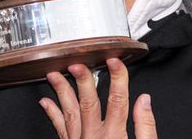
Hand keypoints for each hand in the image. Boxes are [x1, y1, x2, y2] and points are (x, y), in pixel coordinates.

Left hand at [39, 59, 156, 138]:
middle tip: (76, 63)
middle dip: (82, 81)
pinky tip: (45, 102)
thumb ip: (146, 127)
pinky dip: (52, 114)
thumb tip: (144, 100)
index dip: (117, 78)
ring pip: (69, 113)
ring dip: (61, 92)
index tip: (115, 61)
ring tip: (53, 75)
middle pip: (88, 103)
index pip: (117, 101)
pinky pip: (59, 130)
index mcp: (115, 138)